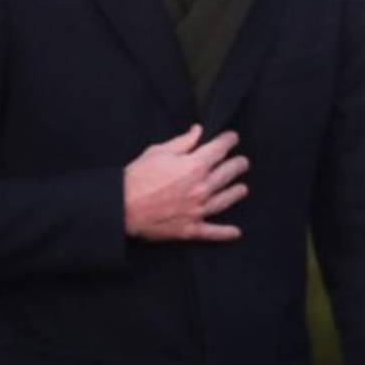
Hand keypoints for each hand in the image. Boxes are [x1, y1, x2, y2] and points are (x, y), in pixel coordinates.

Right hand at [124, 124, 249, 240]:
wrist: (121, 207)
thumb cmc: (137, 177)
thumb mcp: (158, 152)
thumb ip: (183, 142)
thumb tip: (198, 131)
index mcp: (194, 166)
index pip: (220, 149)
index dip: (229, 141)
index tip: (233, 138)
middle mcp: (201, 187)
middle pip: (229, 173)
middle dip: (238, 165)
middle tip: (243, 162)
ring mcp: (198, 209)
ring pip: (226, 199)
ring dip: (237, 192)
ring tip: (242, 189)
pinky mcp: (191, 229)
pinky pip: (213, 232)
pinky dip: (225, 233)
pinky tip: (236, 232)